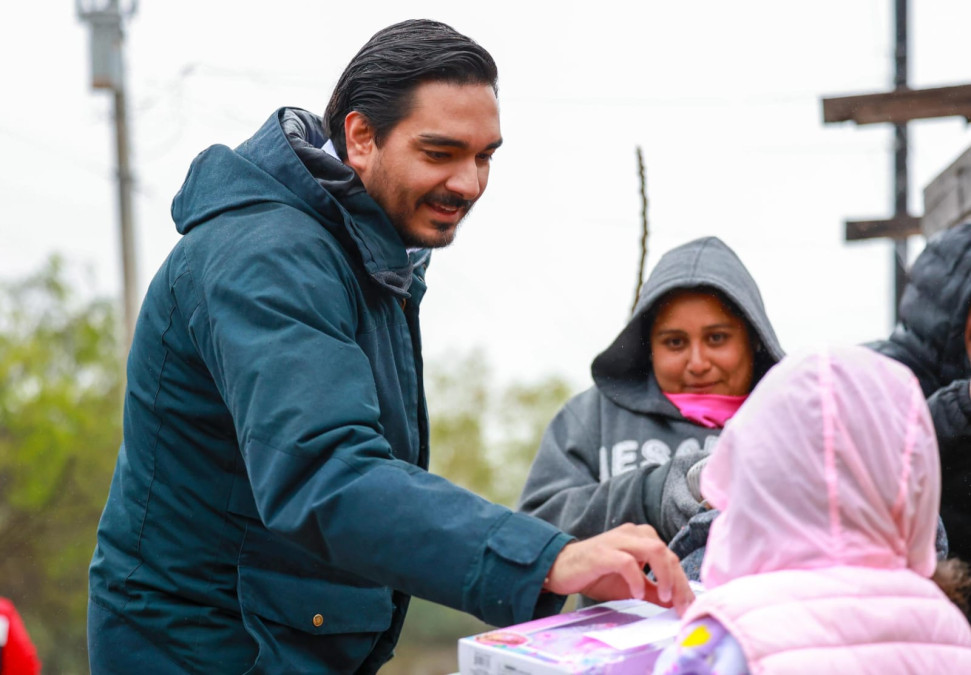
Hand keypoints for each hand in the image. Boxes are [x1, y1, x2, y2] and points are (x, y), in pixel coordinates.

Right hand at [543, 523, 694, 614]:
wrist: (561, 569)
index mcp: (642, 538)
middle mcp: (633, 533)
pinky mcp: (602, 552)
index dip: (683, 583)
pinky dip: (637, 579)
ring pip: (654, 550)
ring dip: (664, 576)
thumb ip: (653, 591)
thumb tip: (676, 604)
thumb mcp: (631, 587)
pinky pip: (627, 561)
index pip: (671, 558)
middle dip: (678, 582)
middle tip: (681, 606)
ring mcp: (617, 540)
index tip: (688, 606)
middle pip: (667, 553)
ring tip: (665, 598)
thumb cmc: (596, 575)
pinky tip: (637, 593)